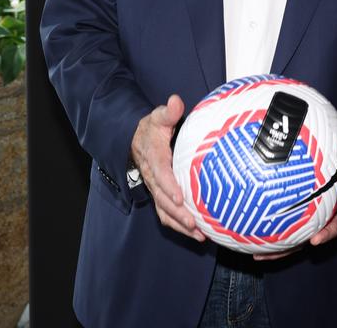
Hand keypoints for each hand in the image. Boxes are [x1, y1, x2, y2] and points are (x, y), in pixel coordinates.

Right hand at [131, 94, 205, 240]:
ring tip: (199, 234)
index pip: (160, 174)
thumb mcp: (158, 117)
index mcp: (154, 158)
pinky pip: (168, 215)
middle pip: (163, 199)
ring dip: (180, 225)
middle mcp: (154, 178)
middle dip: (178, 213)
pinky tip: (199, 234)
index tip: (181, 197)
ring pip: (165, 211)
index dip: (169, 186)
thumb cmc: (153, 129)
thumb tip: (175, 101)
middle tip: (194, 223)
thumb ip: (167, 112)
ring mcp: (156, 190)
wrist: (137, 141)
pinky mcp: (162, 196)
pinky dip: (180, 226)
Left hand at [253, 153, 336, 260]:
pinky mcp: (287, 222)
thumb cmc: (333, 172)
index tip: (315, 240)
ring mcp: (302, 225)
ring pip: (288, 242)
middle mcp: (316, 222)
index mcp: (331, 213)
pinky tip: (247, 238)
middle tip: (276, 253)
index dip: (325, 234)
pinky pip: (277, 231)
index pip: (331, 227)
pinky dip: (264, 236)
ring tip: (257, 256)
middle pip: (303, 241)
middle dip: (290, 250)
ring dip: (273, 251)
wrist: (325, 173)